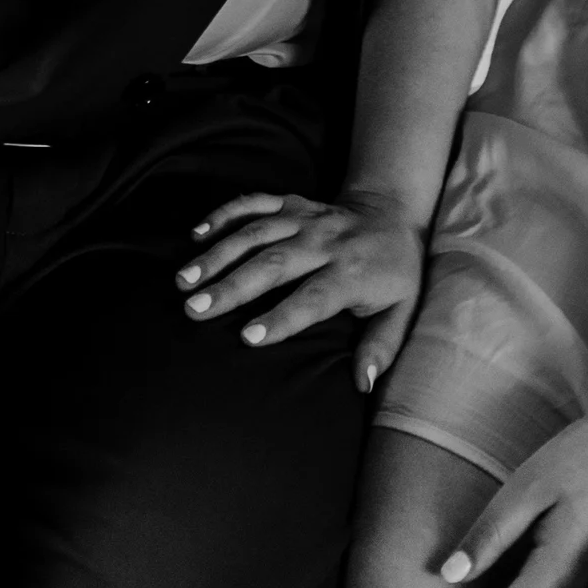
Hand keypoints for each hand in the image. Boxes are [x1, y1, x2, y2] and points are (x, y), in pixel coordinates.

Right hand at [175, 184, 425, 393]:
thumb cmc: (396, 272)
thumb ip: (381, 346)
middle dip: (233, 286)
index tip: (247, 338)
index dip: (282, 318)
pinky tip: (195, 234)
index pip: (313, 298)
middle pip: (275, 264)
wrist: (395, 213)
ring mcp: (306, 218)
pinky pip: (256, 202)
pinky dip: (225, 213)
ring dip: (218, 253)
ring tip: (185, 280)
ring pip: (257, 232)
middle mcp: (325, 242)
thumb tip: (362, 385)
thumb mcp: (402, 310)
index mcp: (352, 273)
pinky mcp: (292, 203)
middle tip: (195, 310)